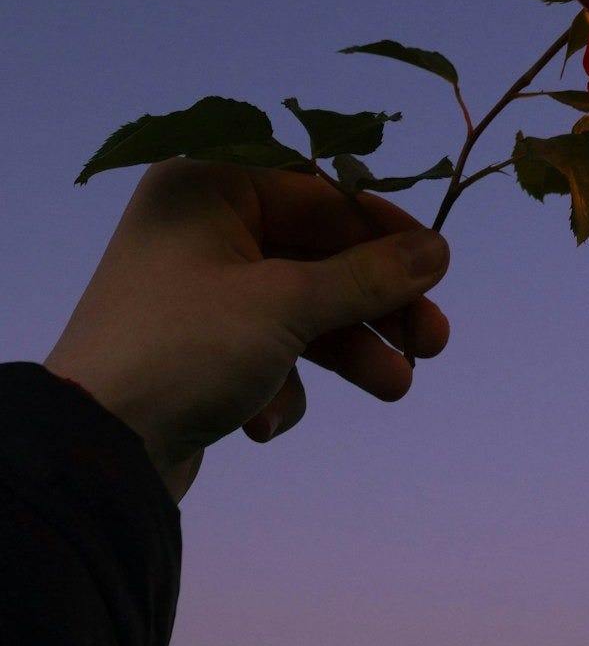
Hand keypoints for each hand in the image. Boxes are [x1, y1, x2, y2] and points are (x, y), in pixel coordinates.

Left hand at [45, 159, 449, 501]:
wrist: (92, 455)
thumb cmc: (186, 347)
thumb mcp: (287, 304)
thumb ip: (367, 275)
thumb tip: (438, 250)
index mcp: (210, 189)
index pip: (321, 195)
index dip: (385, 232)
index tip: (438, 263)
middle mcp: (203, 229)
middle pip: (317, 256)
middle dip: (376, 305)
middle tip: (433, 340)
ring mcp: (200, 290)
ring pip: (300, 306)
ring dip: (348, 349)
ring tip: (396, 387)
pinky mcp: (198, 345)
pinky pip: (265, 347)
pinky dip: (280, 382)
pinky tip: (265, 419)